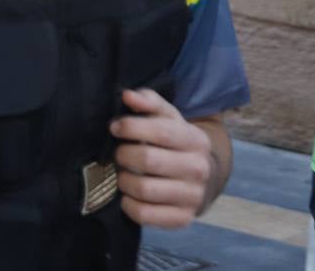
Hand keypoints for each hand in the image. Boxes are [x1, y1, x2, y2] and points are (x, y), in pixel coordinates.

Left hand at [110, 88, 213, 227]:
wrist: (197, 176)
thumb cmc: (172, 141)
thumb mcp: (165, 118)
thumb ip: (148, 102)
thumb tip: (128, 96)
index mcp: (195, 140)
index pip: (161, 131)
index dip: (131, 127)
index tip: (115, 128)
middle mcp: (199, 169)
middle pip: (148, 160)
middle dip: (124, 155)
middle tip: (119, 154)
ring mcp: (193, 196)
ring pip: (144, 189)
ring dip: (124, 181)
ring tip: (123, 174)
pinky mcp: (182, 219)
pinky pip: (145, 215)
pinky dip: (129, 205)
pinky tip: (128, 195)